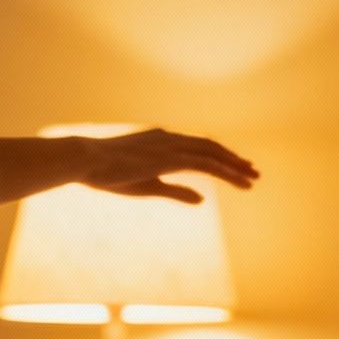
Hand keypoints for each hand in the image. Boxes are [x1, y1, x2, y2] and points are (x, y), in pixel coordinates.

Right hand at [77, 129, 258, 203]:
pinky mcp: (170, 156)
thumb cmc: (107, 174)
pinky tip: (239, 180)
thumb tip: (203, 199)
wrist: (85, 160)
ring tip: (253, 179)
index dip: (218, 157)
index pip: (197, 146)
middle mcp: (170, 139)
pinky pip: (206, 163)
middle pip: (210, 147)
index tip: (234, 167)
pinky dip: (226, 170)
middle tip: (253, 172)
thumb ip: (177, 191)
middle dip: (233, 160)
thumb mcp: (149, 185)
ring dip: (234, 166)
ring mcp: (171, 145)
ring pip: (212, 154)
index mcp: (161, 141)